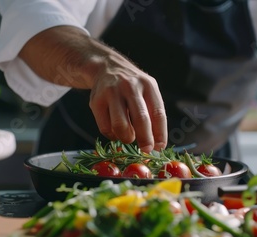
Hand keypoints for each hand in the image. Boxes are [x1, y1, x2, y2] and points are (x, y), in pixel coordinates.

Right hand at [19, 26, 167, 152]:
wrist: (107, 67)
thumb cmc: (133, 86)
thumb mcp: (147, 91)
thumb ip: (153, 113)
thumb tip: (158, 143)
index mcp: (148, 85)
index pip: (158, 112)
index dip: (160, 133)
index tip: (159, 147)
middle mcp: (130, 86)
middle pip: (140, 119)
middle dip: (145, 139)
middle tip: (146, 150)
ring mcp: (111, 92)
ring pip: (120, 125)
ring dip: (126, 138)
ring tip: (129, 137)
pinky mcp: (96, 101)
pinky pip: (105, 128)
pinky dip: (112, 135)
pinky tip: (116, 131)